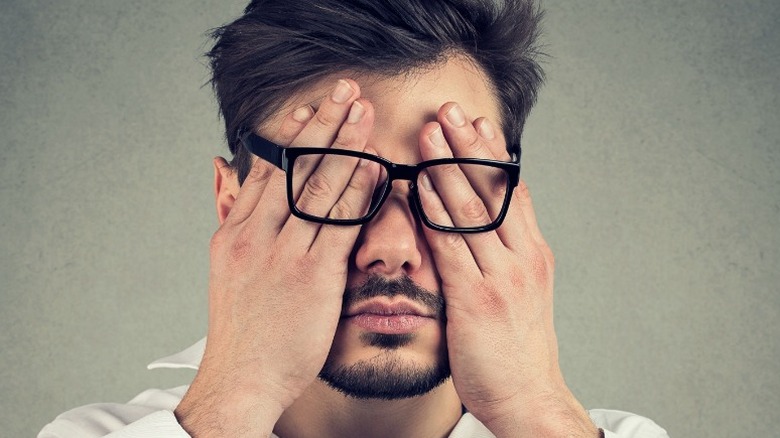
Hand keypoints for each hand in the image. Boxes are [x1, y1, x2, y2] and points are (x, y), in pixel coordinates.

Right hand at [175, 79, 380, 436]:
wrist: (240, 377)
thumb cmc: (241, 328)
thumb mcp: (225, 265)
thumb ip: (231, 215)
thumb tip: (221, 171)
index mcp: (235, 232)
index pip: (265, 169)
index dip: (291, 135)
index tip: (310, 108)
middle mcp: (256, 235)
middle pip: (293, 167)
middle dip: (323, 124)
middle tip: (345, 92)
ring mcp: (284, 253)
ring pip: (318, 187)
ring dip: (346, 146)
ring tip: (364, 115)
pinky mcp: (313, 276)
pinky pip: (342, 224)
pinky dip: (360, 193)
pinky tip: (376, 169)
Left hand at [416, 102, 597, 436]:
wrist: (529, 400)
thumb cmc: (516, 351)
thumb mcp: (519, 294)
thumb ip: (501, 256)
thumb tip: (478, 225)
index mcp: (532, 255)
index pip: (512, 191)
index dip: (493, 154)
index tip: (476, 122)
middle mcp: (523, 257)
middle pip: (496, 189)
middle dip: (470, 145)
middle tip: (450, 110)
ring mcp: (503, 277)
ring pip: (474, 209)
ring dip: (450, 166)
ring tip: (432, 132)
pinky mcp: (478, 298)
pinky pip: (453, 246)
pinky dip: (435, 211)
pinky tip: (420, 187)